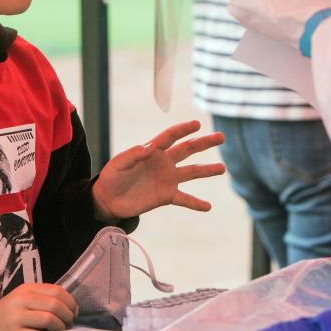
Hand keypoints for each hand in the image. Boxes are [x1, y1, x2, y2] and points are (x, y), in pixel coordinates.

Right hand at [0, 283, 77, 330]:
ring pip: (49, 319)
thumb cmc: (14, 312)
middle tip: (69, 324)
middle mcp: (21, 301)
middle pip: (55, 305)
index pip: (56, 291)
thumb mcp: (26, 298)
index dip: (70, 302)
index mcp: (26, 289)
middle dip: (67, 316)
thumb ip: (46, 297)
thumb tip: (72, 308)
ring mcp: (17, 318)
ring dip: (61, 327)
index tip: (75, 311)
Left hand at [92, 120, 223, 220]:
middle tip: (221, 137)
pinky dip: (196, 203)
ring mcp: (167, 179)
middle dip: (204, 143)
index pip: (170, 137)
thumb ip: (134, 154)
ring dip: (207, 170)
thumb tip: (150, 147)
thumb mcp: (119, 163)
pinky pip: (184, 199)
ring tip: (221, 168)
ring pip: (191, 172)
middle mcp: (164, 162)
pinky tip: (208, 206)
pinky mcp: (166, 195)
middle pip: (187, 150)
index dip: (183, 129)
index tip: (197, 124)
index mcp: (153, 150)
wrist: (109, 199)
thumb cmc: (113, 176)